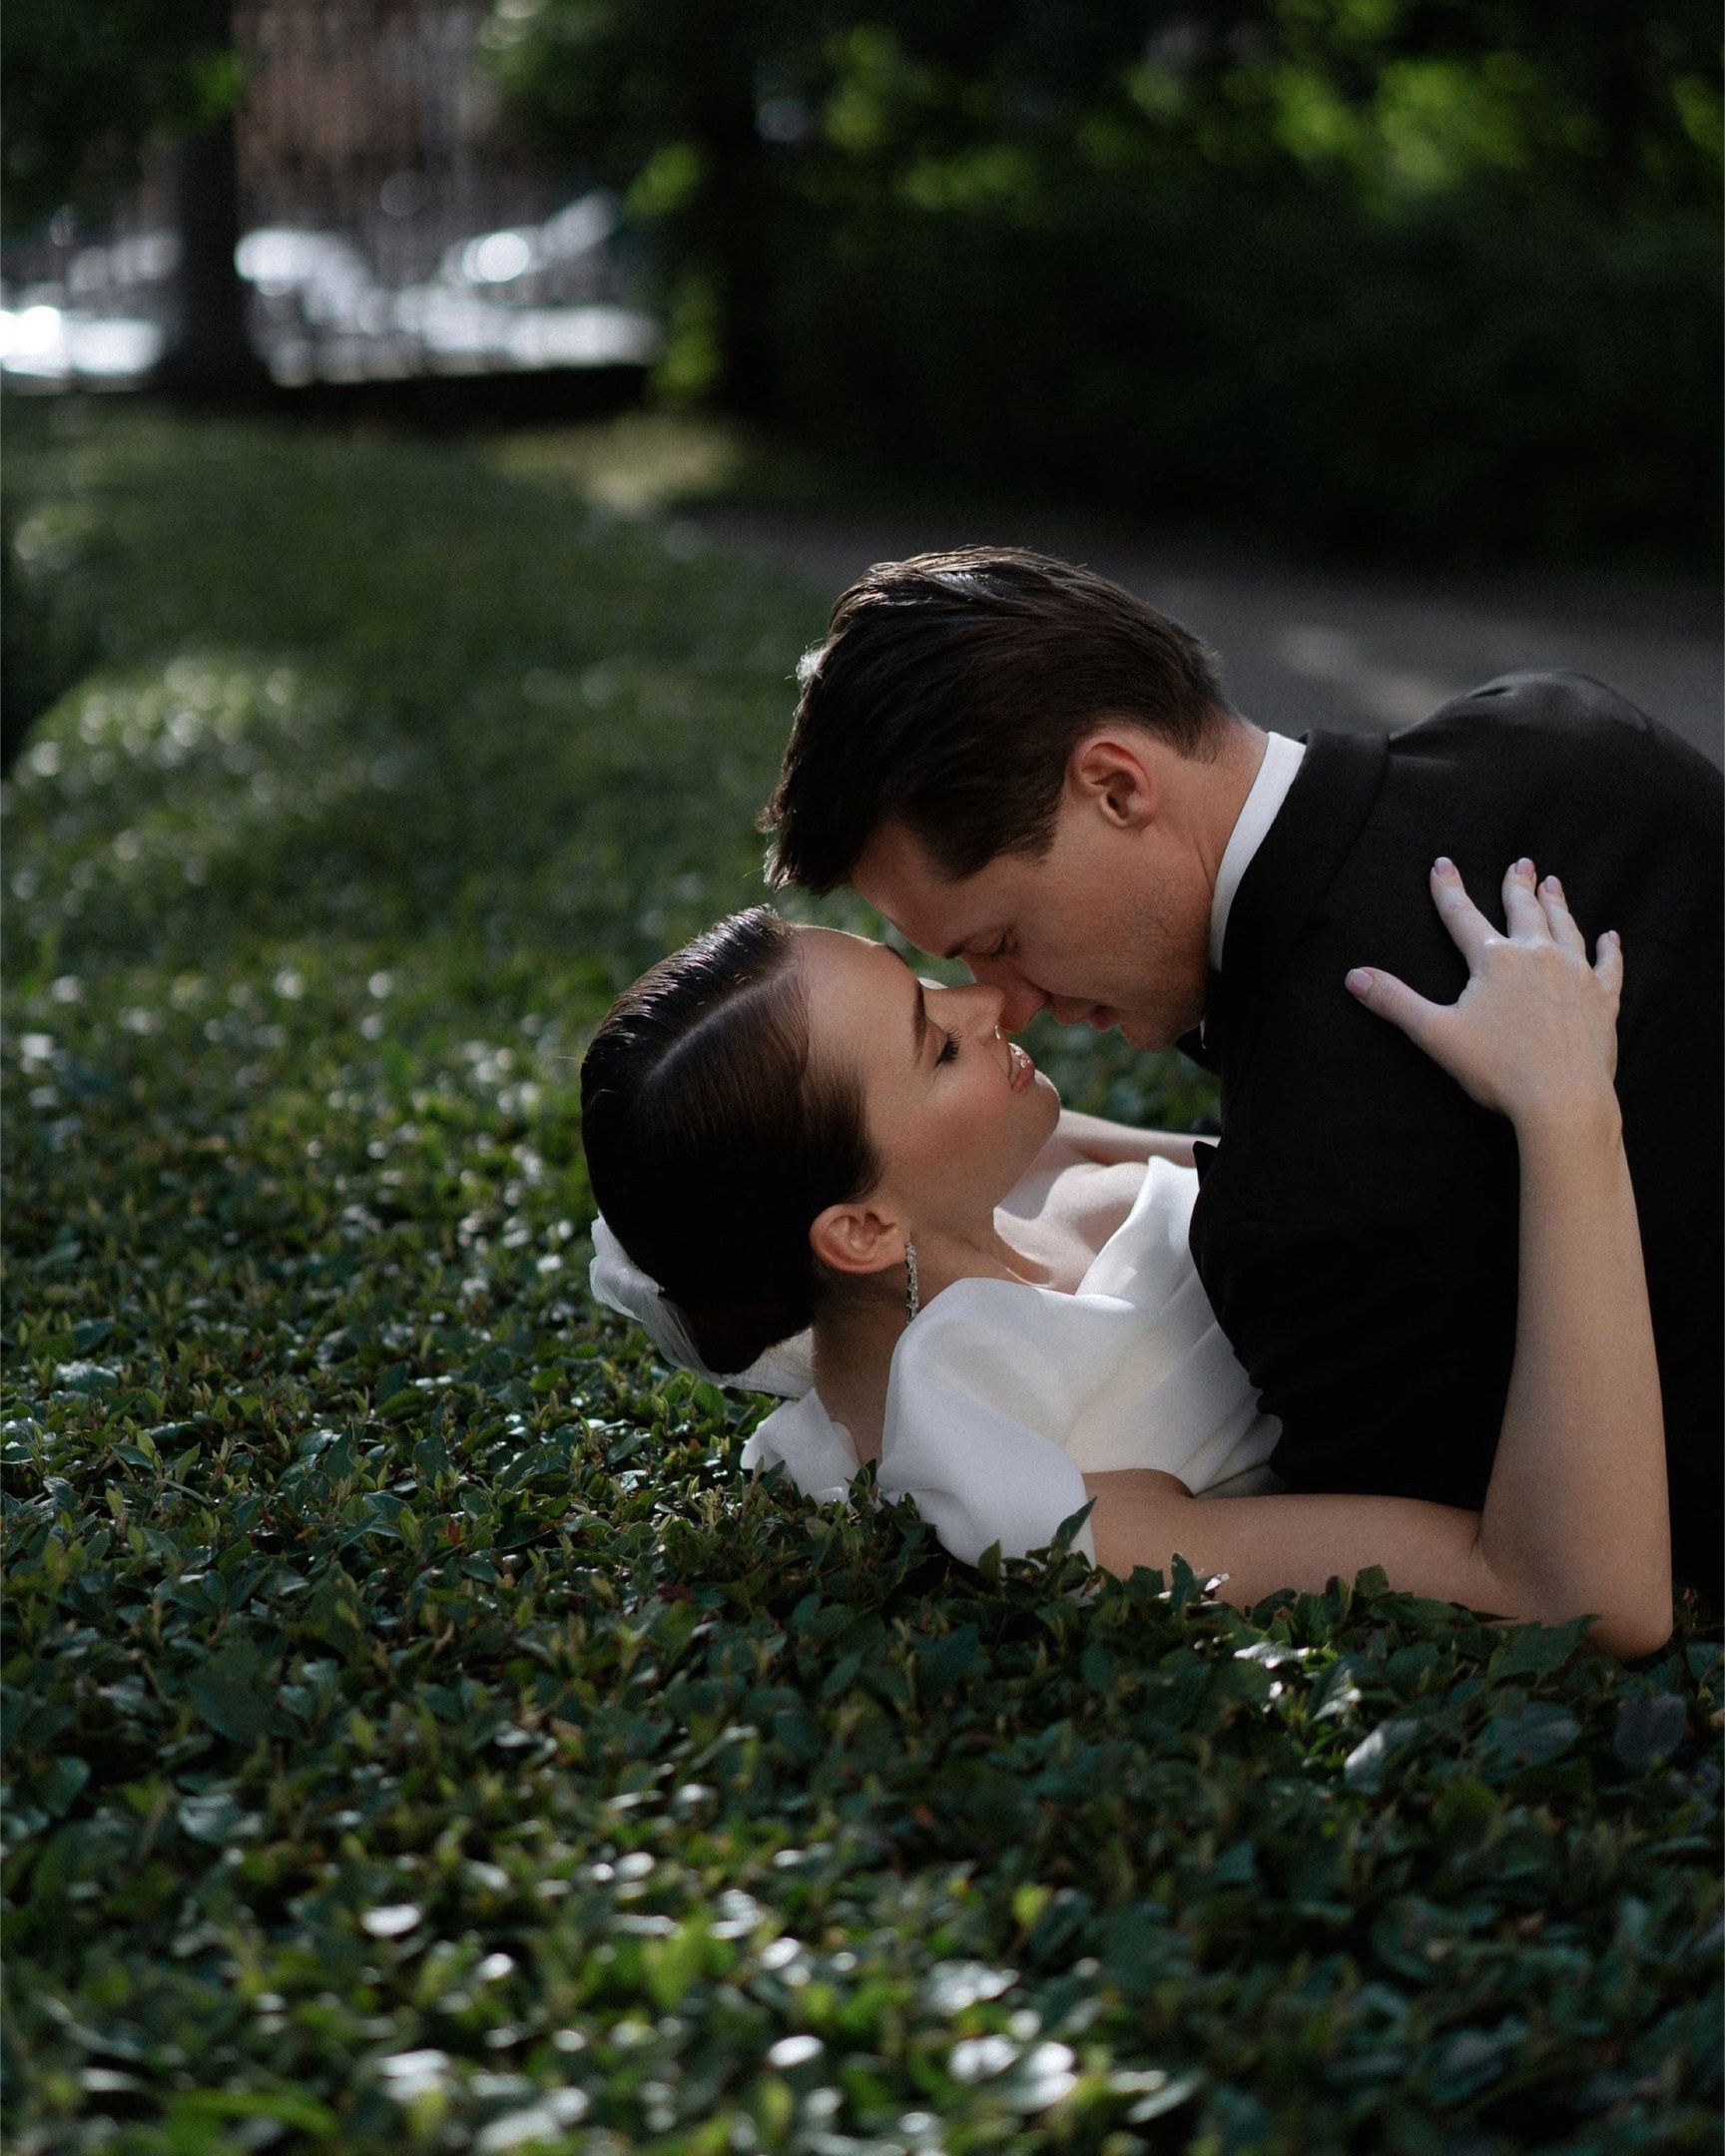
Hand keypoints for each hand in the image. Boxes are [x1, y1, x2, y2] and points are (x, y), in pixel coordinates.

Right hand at [1345, 858, 1622, 1125]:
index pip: (1462, 915)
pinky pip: (1608, 965)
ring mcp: (1575, 974)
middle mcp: (1536, 955)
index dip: (1448, 889)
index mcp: (1494, 959)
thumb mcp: (1435, 1034)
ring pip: (1565, 927)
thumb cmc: (1497, 1068)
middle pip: (1523, 910)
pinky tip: (1611, 937)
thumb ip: (1394, 1001)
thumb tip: (1354, 976)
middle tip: (1521, 862)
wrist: (1563, 1098)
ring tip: (1554, 883)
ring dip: (1558, 904)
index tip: (1442, 864)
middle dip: (1517, 885)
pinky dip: (1609, 949)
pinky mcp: (1602, 999)